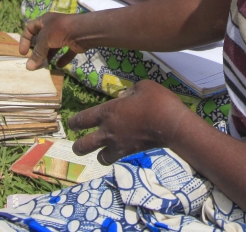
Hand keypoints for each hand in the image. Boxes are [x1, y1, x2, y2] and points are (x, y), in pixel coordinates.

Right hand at [19, 12, 90, 70]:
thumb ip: (37, 53)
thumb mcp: (44, 40)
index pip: (29, 28)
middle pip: (41, 39)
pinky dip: (62, 59)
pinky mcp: (73, 43)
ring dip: (48, 55)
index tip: (23, 53)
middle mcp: (54, 27)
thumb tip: (29, 67)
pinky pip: (66, 52)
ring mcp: (64, 35)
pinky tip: (58, 65)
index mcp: (44, 21)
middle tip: (34, 61)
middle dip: (37, 50)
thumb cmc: (60, 30)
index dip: (25, 40)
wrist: (83, 31)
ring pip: (53, 46)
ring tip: (44, 65)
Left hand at [68, 80, 193, 163]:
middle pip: (82, 146)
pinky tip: (119, 151)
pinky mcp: (129, 153)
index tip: (72, 124)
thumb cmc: (157, 101)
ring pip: (98, 158)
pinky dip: (114, 157)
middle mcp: (108, 131)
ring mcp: (118, 144)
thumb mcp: (142, 87)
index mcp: (107, 112)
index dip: (74, 123)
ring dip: (97, 155)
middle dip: (77, 146)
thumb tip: (124, 97)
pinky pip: (115, 159)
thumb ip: (129, 92)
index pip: (81, 119)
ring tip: (101, 151)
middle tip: (79, 144)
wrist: (172, 125)